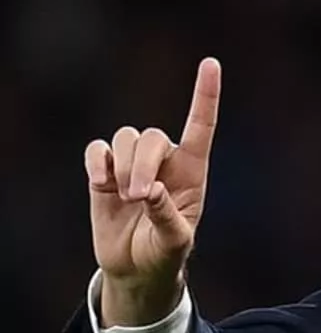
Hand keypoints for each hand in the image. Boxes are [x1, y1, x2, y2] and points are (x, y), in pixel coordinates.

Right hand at [84, 58, 221, 324]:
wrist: (137, 268)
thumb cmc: (165, 253)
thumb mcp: (175, 242)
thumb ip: (167, 216)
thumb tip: (150, 190)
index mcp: (192, 172)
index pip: (201, 126)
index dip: (205, 95)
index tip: (211, 63)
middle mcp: (164, 161)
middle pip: (152, 136)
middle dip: (142, 164)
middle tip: (139, 196)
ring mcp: (133, 165)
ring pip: (126, 137)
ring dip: (124, 165)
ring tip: (126, 197)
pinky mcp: (104, 173)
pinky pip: (97, 149)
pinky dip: (97, 161)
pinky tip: (101, 182)